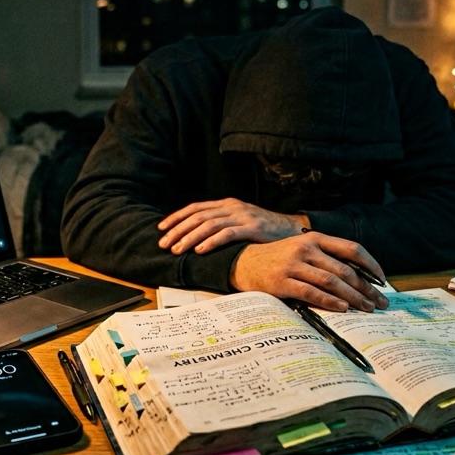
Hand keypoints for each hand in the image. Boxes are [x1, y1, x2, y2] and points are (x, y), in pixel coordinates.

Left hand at [158, 198, 309, 254]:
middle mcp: (232, 207)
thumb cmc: (263, 230)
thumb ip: (222, 224)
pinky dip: (211, 241)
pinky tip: (200, 250)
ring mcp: (242, 216)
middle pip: (198, 216)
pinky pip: (227, 234)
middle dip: (178, 230)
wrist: (292, 229)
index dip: (176, 217)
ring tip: (177, 249)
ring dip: (190, 237)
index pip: (195, 208)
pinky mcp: (252, 227)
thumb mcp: (240, 221)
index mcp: (227, 204)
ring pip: (209, 225)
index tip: (161, 228)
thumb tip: (196, 235)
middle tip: (164, 243)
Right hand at [229, 232, 388, 311]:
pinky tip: (342, 309)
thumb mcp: (303, 249)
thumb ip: (327, 257)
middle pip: (345, 269)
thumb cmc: (279, 259)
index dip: (371, 265)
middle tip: (380, 303)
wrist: (243, 262)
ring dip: (353, 297)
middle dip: (366, 288)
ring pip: (332, 281)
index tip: (383, 281)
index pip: (352, 249)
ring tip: (366, 308)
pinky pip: (311, 292)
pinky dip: (329, 301)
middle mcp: (306, 248)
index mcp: (315, 238)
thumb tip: (360, 277)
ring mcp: (293, 264)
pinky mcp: (282, 282)